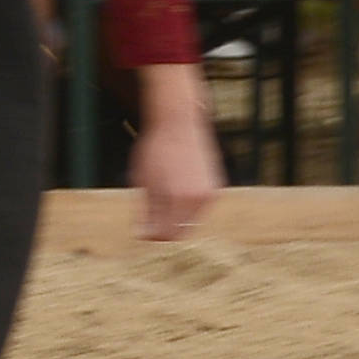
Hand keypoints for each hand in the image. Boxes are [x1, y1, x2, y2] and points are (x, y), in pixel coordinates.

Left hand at [133, 67, 222, 240]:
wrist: (178, 123)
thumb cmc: (155, 149)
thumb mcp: (142, 180)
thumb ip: (145, 211)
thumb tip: (144, 235)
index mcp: (177, 198)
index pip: (166, 235)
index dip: (152, 235)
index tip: (142, 229)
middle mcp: (198, 198)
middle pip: (181, 232)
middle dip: (164, 230)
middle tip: (149, 219)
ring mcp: (210, 193)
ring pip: (192, 222)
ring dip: (176, 220)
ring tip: (161, 200)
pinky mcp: (217, 187)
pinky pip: (200, 209)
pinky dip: (187, 208)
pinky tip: (175, 193)